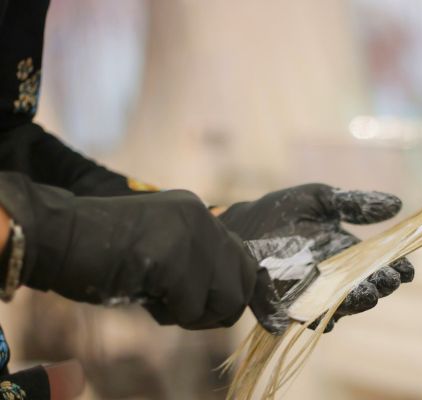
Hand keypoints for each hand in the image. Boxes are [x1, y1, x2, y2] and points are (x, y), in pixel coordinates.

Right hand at [0, 173, 258, 329]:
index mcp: (201, 212)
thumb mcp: (163, 248)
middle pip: (244, 283)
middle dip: (217, 309)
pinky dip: (166, 315)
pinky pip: (190, 308)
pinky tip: (143, 297)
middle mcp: (203, 218)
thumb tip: (231, 299)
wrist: (57, 237)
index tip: (205, 306)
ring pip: (224, 299)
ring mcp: (190, 235)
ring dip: (193, 314)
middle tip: (181, 311)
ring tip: (159, 302)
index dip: (230, 293)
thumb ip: (197, 262)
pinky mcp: (173, 257)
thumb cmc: (103, 251)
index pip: (246, 261)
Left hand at [219, 183, 413, 332]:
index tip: (407, 268)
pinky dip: (319, 320)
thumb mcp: (320, 200)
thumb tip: (397, 204)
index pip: (378, 265)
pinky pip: (309, 319)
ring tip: (369, 295)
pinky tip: (328, 317)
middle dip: (381, 285)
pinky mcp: (290, 308)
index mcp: (346, 253)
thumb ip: (354, 204)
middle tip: (391, 280)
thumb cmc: (280, 212)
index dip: (395, 267)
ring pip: (343, 306)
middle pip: (366, 287)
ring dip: (358, 303)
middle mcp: (335, 278)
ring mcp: (315, 295)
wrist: (239, 228)